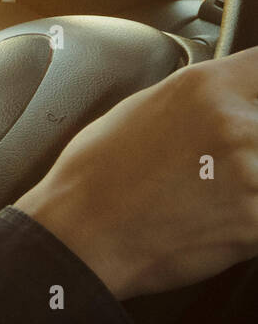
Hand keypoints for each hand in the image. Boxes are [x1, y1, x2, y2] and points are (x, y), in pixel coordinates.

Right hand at [15, 45, 257, 300]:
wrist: (81, 236)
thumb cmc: (95, 176)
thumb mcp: (139, 110)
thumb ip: (197, 100)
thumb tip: (226, 99)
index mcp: (203, 87)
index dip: (254, 89)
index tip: (248, 103)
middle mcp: (233, 124)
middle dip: (248, 145)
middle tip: (212, 164)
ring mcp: (251, 175)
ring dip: (249, 184)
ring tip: (210, 195)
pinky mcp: (256, 222)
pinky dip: (246, 218)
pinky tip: (212, 220)